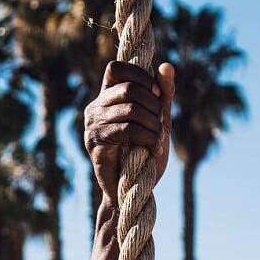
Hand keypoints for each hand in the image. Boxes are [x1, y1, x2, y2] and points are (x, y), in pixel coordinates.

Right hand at [84, 60, 173, 202]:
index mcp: (107, 98)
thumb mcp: (159, 121)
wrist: (132, 193)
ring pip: (131, 109)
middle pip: (129, 88)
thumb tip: (167, 65)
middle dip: (154, 106)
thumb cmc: (144, 156)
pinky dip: (148, 138)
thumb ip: (163, 96)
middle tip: (162, 125)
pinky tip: (154, 149)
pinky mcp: (96, 144)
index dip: (142, 78)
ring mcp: (93, 125)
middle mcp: (95, 108)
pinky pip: (127, 130)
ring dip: (154, 125)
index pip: (117, 68)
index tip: (158, 99)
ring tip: (159, 141)